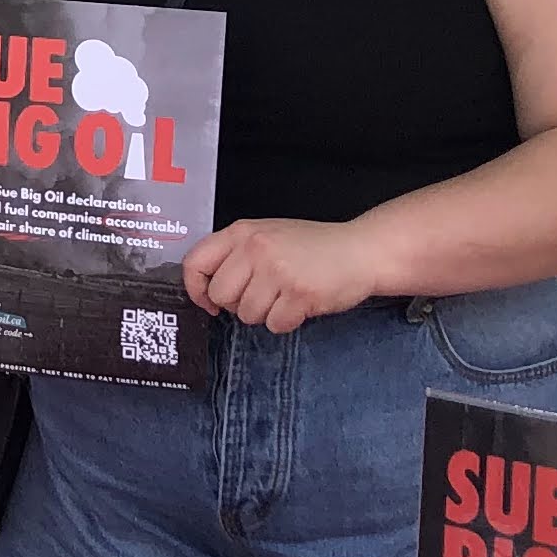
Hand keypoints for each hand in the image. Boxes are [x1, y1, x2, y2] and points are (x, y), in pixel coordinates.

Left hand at [182, 216, 382, 334]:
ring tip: (286, 295)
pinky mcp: (299, 293)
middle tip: (263, 294)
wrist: (361, 250)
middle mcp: (256, 248)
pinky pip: (274, 324)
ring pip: (247, 315)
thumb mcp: (267, 235)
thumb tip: (205, 287)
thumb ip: (235, 254)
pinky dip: (287, 321)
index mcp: (242, 232)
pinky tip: (300, 303)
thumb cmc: (314, 246)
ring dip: (266, 313)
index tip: (208, 301)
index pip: (195, 262)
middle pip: (221, 296)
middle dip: (238, 304)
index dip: (196, 289)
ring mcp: (278, 270)